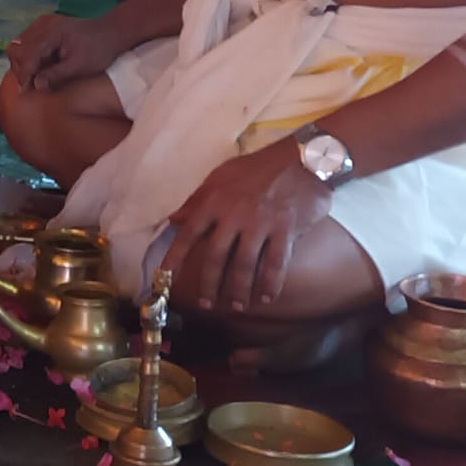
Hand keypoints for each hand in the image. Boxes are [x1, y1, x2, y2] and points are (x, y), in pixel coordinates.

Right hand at [4, 11, 123, 92]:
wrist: (112, 32)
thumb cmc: (99, 50)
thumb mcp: (79, 66)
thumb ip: (56, 75)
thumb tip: (36, 86)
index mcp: (51, 32)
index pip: (27, 55)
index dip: (24, 75)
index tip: (25, 92)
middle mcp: (42, 24)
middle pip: (17, 48)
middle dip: (20, 69)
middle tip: (29, 86)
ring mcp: (41, 24)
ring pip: (18, 45)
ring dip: (22, 63)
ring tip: (33, 78)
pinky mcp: (43, 26)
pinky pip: (26, 42)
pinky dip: (28, 56)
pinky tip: (38, 67)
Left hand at [159, 143, 330, 312]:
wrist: (300, 160)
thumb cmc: (257, 168)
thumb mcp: (220, 176)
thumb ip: (196, 200)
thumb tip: (174, 219)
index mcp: (214, 202)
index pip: (188, 233)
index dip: (175, 257)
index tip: (164, 276)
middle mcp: (233, 216)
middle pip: (215, 257)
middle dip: (208, 284)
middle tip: (205, 304)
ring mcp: (260, 224)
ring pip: (244, 265)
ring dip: (239, 289)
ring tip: (236, 305)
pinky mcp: (285, 230)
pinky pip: (276, 263)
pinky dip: (271, 283)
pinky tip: (266, 297)